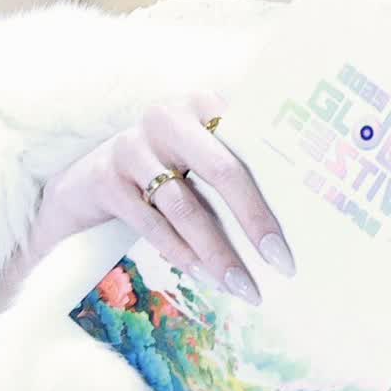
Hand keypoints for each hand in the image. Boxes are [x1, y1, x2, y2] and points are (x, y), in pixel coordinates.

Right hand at [33, 90, 296, 304]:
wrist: (86, 180)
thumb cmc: (162, 168)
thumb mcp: (196, 153)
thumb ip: (235, 164)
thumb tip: (291, 215)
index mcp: (201, 104)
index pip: (249, 138)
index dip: (279, 177)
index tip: (305, 215)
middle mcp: (167, 118)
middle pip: (223, 170)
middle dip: (255, 221)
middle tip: (281, 263)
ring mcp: (133, 147)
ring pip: (186, 207)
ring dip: (218, 252)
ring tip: (243, 285)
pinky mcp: (106, 180)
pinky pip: (152, 225)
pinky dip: (182, 254)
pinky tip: (205, 277)